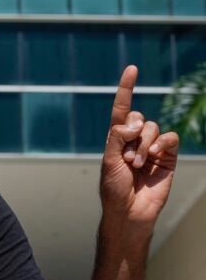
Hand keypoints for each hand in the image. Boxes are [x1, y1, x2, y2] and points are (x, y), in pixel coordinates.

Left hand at [100, 65, 178, 230]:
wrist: (129, 211)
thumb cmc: (114, 188)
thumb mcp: (108, 160)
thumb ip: (117, 137)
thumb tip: (132, 121)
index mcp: (116, 138)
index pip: (121, 108)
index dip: (126, 88)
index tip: (131, 69)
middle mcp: (134, 139)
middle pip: (138, 117)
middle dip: (132, 134)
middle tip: (127, 157)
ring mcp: (152, 147)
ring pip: (152, 127)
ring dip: (144, 144)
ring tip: (136, 164)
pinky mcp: (168, 157)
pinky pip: (170, 138)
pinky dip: (162, 142)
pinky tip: (154, 155)